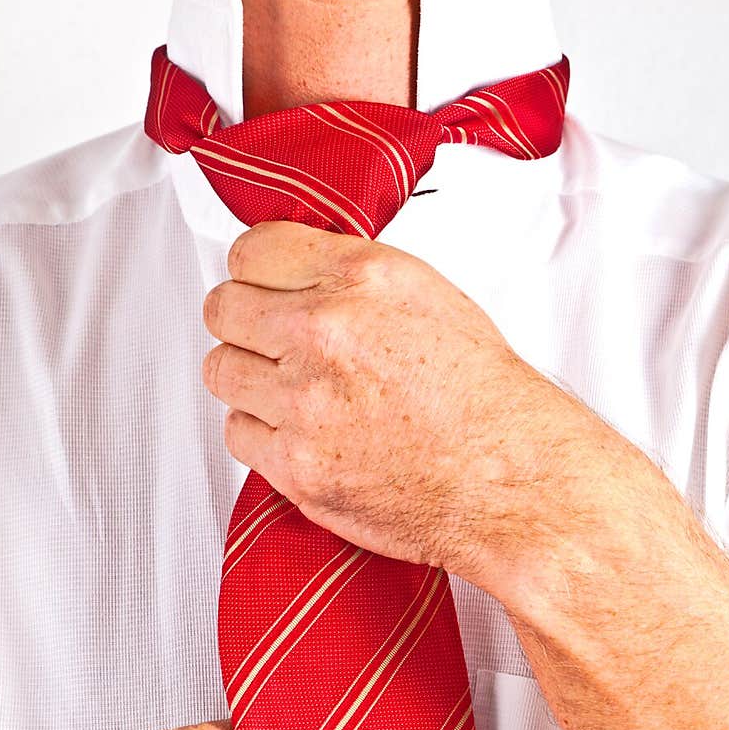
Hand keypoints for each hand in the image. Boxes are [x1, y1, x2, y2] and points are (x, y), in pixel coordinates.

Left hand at [202, 221, 594, 589]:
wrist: (506, 477)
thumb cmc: (481, 398)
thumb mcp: (427, 297)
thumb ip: (352, 280)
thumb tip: (299, 278)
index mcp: (359, 277)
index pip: (253, 252)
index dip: (255, 275)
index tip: (263, 293)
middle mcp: (323, 331)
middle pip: (224, 310)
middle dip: (244, 326)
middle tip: (268, 345)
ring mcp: (303, 400)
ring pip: (223, 371)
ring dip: (249, 382)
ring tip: (290, 395)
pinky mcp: (295, 463)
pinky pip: (238, 433)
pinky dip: (262, 436)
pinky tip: (300, 435)